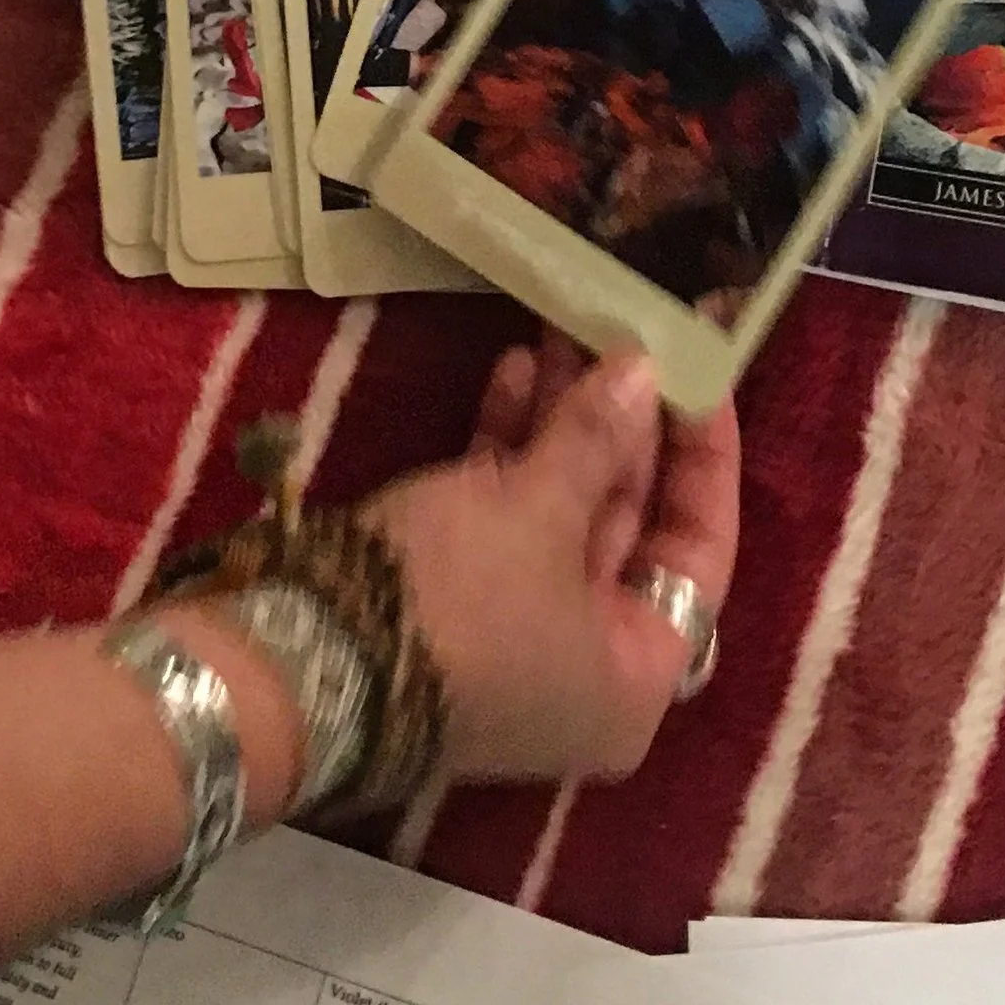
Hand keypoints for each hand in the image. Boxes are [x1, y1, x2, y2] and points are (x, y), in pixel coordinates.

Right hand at [363, 335, 738, 784]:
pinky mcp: (454, 603)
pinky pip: (504, 519)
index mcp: (635, 674)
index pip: (700, 552)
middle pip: (628, 524)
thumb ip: (599, 437)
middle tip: (624, 333)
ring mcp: (515, 635)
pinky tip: (510, 370)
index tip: (699, 378)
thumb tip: (644, 373)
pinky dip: (510, 449)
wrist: (299, 664)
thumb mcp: (537, 510)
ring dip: (562, 421)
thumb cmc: (456, 601)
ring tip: (562, 330)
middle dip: (620, 422)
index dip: (705, 460)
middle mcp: (585, 665)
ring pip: (561, 511)